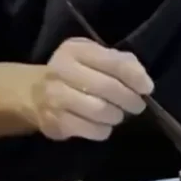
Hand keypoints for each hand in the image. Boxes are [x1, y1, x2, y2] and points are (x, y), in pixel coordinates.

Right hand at [31, 37, 153, 141]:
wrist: (33, 93)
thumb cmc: (74, 72)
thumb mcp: (94, 56)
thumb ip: (120, 61)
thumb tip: (142, 80)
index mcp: (75, 50)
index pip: (113, 62)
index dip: (135, 77)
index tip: (147, 88)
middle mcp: (62, 70)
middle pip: (108, 88)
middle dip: (129, 99)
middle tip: (136, 106)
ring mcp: (55, 97)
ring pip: (100, 110)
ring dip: (116, 115)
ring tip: (118, 114)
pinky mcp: (55, 122)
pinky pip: (90, 129)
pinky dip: (103, 130)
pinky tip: (102, 125)